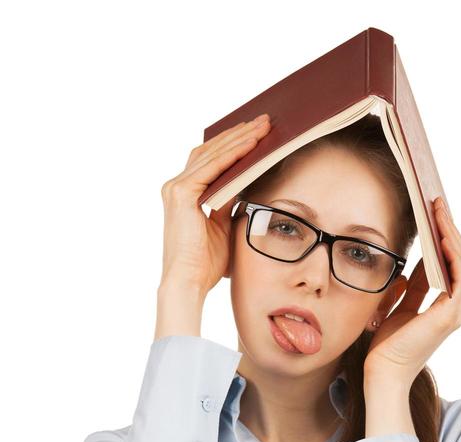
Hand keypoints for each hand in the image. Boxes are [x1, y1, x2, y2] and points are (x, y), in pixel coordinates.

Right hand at [159, 113, 270, 293]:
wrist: (190, 283)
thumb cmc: (207, 264)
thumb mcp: (225, 226)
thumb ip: (231, 204)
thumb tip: (250, 187)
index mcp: (186, 193)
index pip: (211, 159)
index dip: (234, 144)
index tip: (258, 134)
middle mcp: (177, 186)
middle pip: (211, 150)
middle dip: (240, 134)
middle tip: (266, 122)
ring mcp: (177, 188)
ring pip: (213, 153)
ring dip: (240, 139)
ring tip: (264, 127)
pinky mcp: (182, 194)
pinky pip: (213, 167)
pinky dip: (233, 154)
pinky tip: (252, 144)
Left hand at [364, 197, 460, 381]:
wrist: (383, 371)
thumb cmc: (387, 346)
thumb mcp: (397, 308)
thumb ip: (409, 290)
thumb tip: (409, 270)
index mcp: (444, 306)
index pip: (448, 265)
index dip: (441, 238)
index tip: (431, 215)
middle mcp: (455, 307)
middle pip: (458, 259)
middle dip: (448, 229)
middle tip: (437, 203)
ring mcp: (455, 310)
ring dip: (451, 233)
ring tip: (439, 209)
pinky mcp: (450, 313)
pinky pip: (458, 274)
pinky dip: (452, 252)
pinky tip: (441, 234)